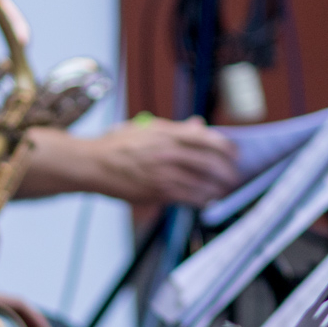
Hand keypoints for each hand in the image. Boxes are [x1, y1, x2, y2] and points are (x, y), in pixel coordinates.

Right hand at [89, 117, 239, 206]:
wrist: (92, 164)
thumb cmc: (116, 145)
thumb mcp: (146, 128)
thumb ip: (175, 128)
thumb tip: (199, 125)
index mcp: (167, 134)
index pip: (207, 138)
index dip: (226, 147)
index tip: (235, 153)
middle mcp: (168, 152)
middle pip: (209, 162)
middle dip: (227, 171)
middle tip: (234, 176)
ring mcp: (163, 173)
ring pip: (202, 183)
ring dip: (218, 188)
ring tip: (224, 190)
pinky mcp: (157, 191)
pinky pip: (188, 197)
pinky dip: (201, 200)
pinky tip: (207, 200)